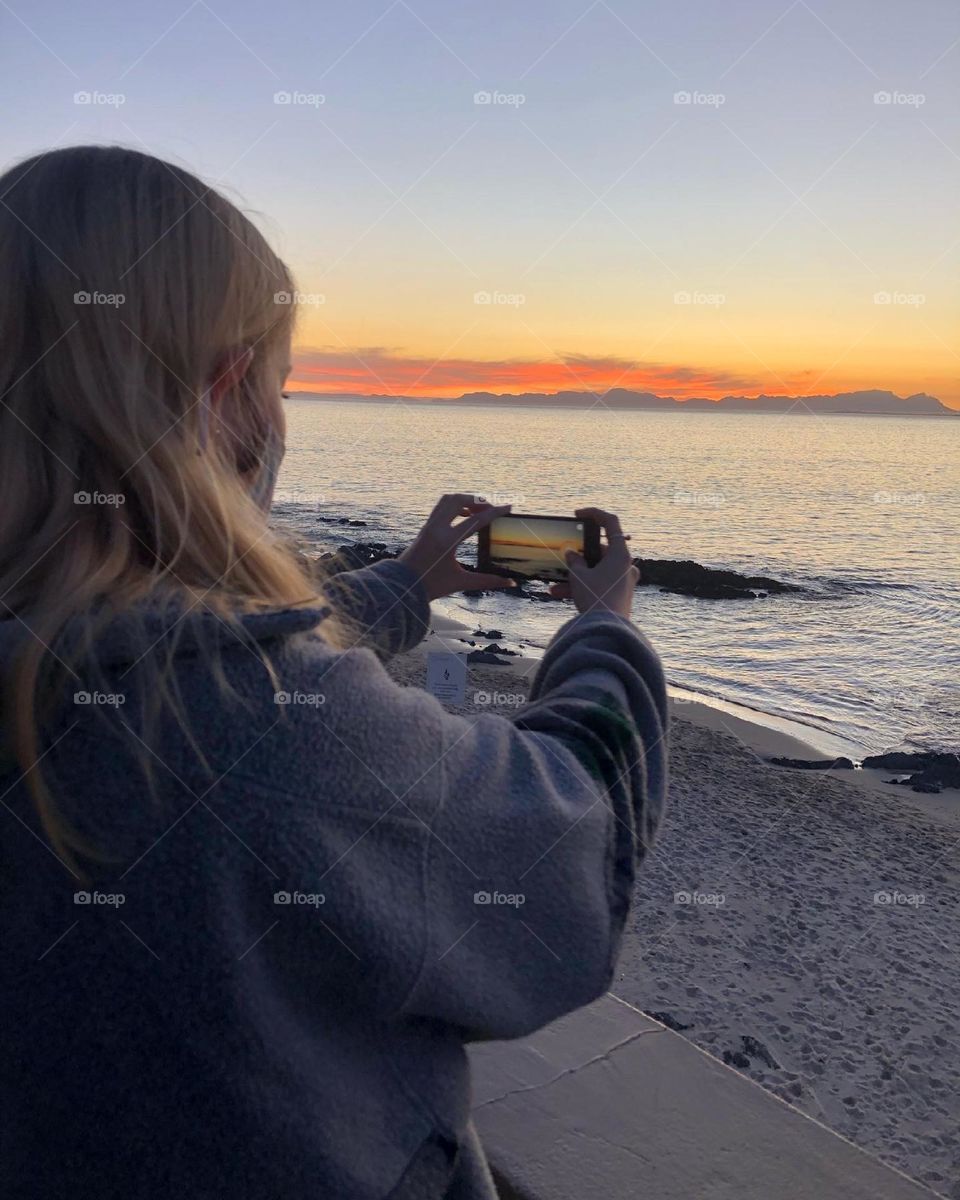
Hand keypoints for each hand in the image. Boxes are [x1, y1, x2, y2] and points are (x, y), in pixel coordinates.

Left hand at [399, 494, 519, 601]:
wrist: (402, 587)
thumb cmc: (431, 586)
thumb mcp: (461, 583)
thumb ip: (488, 581)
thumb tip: (511, 582)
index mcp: (447, 541)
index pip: (476, 520)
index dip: (495, 512)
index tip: (508, 507)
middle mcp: (437, 528)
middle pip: (459, 500)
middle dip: (478, 501)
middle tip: (491, 509)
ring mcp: (428, 525)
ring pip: (448, 500)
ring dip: (465, 500)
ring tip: (478, 511)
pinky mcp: (424, 527)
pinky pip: (441, 507)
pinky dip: (454, 505)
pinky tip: (464, 517)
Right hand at [549, 507, 638, 617]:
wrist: (608, 632)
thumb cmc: (596, 598)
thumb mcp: (579, 576)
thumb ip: (574, 561)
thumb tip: (571, 553)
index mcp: (620, 554)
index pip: (611, 523)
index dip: (594, 514)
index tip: (578, 514)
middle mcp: (625, 565)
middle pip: (600, 550)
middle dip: (578, 555)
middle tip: (562, 555)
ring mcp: (623, 581)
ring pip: (596, 570)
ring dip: (575, 575)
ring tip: (554, 584)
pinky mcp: (619, 595)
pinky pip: (598, 585)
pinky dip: (581, 587)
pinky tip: (558, 594)